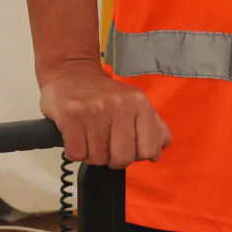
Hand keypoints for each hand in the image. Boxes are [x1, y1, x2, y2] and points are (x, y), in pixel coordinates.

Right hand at [39, 59, 170, 166]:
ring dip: (93, 155)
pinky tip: (78, 138)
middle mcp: (119, 106)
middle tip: (107, 147)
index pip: (148, 150)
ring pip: (98, 159)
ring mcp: (94, 112)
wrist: (72, 71)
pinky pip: (77, 154)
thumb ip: (153, 125)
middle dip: (113, 159)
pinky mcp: (71, 118)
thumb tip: (160, 149)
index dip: (137, 155)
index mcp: (139, 104)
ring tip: (91, 139)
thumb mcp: (135, 101)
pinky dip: (76, 152)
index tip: (128, 148)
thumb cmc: (104, 93)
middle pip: (122, 158)